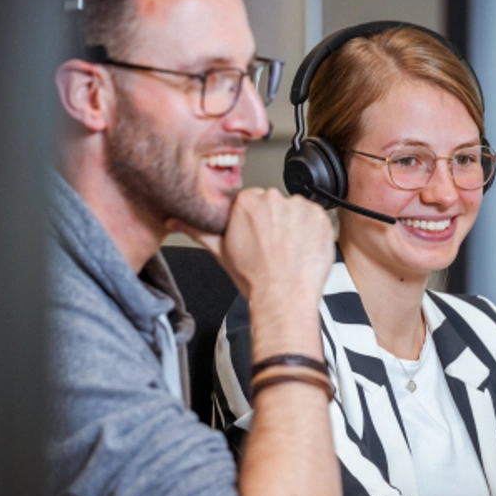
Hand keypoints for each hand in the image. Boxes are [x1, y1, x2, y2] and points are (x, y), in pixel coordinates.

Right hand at [168, 188, 334, 360]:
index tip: (258, 236)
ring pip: (296, 210)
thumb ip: (198, 230)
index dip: (255, 221)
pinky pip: (316, 217)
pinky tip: (303, 248)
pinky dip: (312, 231)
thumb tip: (175, 220)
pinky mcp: (320, 216)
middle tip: (273, 246)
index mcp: (247, 201)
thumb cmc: (256, 278)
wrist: (285, 297)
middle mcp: (273, 199)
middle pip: (275, 204)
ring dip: (294, 226)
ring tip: (289, 250)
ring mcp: (299, 207)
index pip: (252, 201)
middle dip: (275, 221)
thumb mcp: (221, 252)